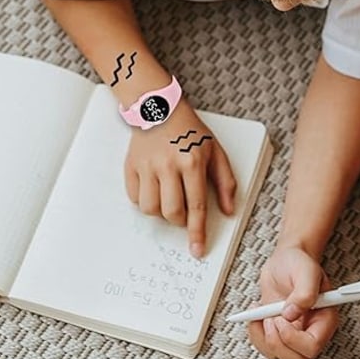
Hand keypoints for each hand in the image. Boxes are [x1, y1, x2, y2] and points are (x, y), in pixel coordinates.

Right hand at [124, 99, 235, 257]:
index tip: (197, 249)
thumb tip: (228, 210)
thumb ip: (225, 182)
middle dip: (179, 221)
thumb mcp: (215, 151)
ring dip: (161, 212)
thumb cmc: (189, 130)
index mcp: (192, 162)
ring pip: (150, 209)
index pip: (196, 206)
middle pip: (172, 212)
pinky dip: (144, 201)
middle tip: (183, 212)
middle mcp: (168, 165)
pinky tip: (154, 189)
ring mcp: (147, 166)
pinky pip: (135, 198)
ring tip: (168, 197)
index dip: (197, 232)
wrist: (159, 109)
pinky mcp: (131, 166)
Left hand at [248, 247, 337, 358]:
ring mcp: (292, 332)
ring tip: (262, 313)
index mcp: (324, 319)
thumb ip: (304, 292)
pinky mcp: (277, 329)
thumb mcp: (306, 270)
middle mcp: (309, 330)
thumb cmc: (299, 263)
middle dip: (278, 342)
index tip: (282, 318)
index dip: (294, 338)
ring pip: (279, 356)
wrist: (286, 259)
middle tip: (271, 318)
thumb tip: (291, 314)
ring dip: (264, 337)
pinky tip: (256, 314)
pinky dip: (255, 333)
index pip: (313, 345)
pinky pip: (265, 346)